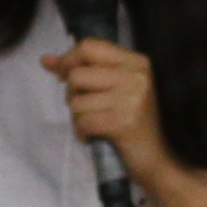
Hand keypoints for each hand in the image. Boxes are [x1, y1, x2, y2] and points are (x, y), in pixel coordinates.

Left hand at [39, 35, 168, 190]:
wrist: (160, 160)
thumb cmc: (135, 123)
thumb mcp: (115, 90)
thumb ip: (83, 71)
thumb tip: (45, 60)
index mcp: (137, 62)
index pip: (89, 46)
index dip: (68, 60)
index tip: (63, 76)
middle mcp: (136, 75)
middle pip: (77, 74)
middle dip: (72, 95)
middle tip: (87, 108)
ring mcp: (131, 98)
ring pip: (77, 101)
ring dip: (78, 117)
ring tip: (95, 124)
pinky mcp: (123, 122)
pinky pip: (82, 121)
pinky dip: (82, 132)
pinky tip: (94, 136)